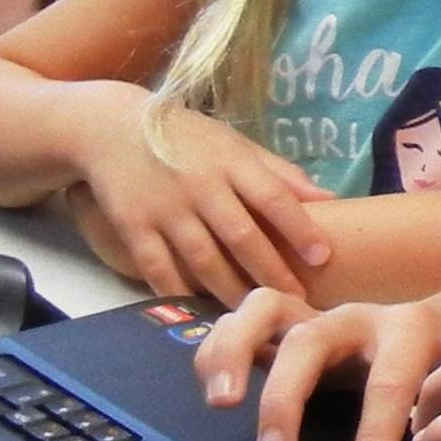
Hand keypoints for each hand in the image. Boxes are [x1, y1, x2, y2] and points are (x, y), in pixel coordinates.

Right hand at [66, 91, 331, 301]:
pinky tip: (200, 311)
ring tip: (256, 313)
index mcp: (231, 163)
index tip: (322, 258)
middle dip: (271, 272)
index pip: (273, 198)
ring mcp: (165, 209)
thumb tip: (330, 199)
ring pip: (203, 259)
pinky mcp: (133, 227)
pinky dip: (179, 292)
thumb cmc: (187, 138)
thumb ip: (279, 174)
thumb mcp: (235, 144)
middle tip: (297, 302)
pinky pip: (158, 267)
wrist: (110, 128)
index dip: (299, 228)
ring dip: (231, 290)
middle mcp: (201, 187)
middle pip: (241, 236)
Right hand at [194, 287, 440, 440]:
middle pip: (312, 340)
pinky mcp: (291, 327)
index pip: (391, 380)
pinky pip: (244, 320)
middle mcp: (358, 319)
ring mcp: (321, 318)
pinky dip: (220, 345)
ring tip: (222, 404)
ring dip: (236, 352)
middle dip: (288, 396)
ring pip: (265, 312)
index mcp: (411, 330)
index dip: (376, 434)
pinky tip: (212, 388)